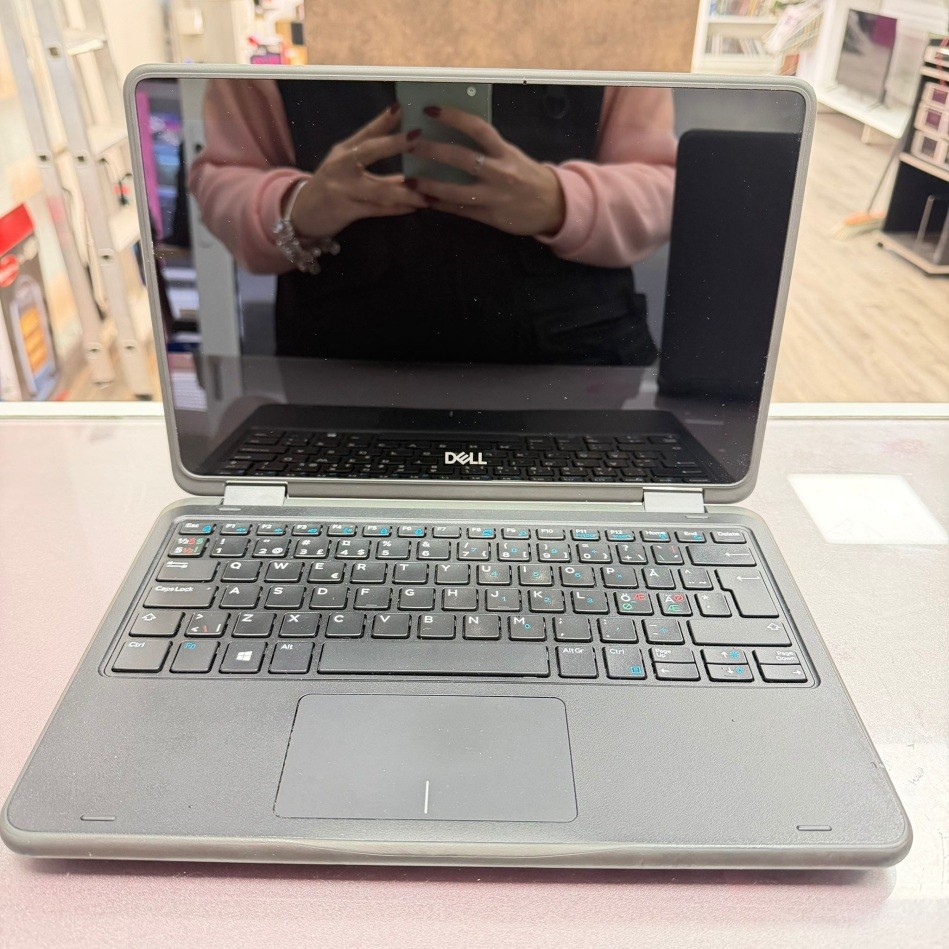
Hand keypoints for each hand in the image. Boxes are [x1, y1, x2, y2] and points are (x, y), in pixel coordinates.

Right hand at [289, 104, 425, 238]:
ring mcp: (343, 188)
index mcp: (344, 151)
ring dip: (405, 192)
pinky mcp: (346, 210)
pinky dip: (396, 209)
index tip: (401, 107)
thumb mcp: (348, 171)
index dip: (383, 120)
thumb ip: (378, 168)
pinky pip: (377, 209)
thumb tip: (410, 167)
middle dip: (395, 143)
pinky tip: (413, 207)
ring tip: (427, 193)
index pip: (366, 132)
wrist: (302, 214)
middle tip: (417, 137)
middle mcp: (342, 165)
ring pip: (379, 189)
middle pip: (370, 151)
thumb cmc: (331, 188)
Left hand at [407, 105, 565, 236]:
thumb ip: (487, 147)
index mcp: (505, 152)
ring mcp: (494, 197)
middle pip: (461, 158)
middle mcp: (500, 173)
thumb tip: (454, 133)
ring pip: (456, 191)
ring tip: (410, 180)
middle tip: (409, 144)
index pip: (476, 127)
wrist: (553, 206)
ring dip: (430, 185)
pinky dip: (441, 205)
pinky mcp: (490, 217)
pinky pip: (460, 211)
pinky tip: (425, 201)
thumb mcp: (511, 155)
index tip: (429, 109)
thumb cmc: (527, 175)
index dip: (452, 116)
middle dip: (432, 151)